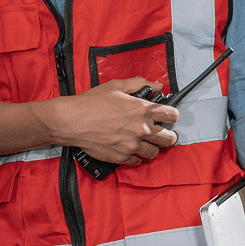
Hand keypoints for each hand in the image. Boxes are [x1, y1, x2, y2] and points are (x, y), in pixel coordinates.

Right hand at [44, 77, 178, 165]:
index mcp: (142, 109)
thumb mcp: (116, 86)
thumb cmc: (91, 103)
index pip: (172, 115)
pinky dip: (137, 156)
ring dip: (152, 147)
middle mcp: (141, 129)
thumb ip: (139, 84)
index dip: (172, 115)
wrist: (72, 121)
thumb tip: (156, 86)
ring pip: (155, 152)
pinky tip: (131, 149)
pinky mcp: (122, 157)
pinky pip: (138, 161)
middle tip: (162, 133)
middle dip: (168, 135)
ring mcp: (132, 145)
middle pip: (169, 138)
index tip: (169, 116)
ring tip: (145, 142)